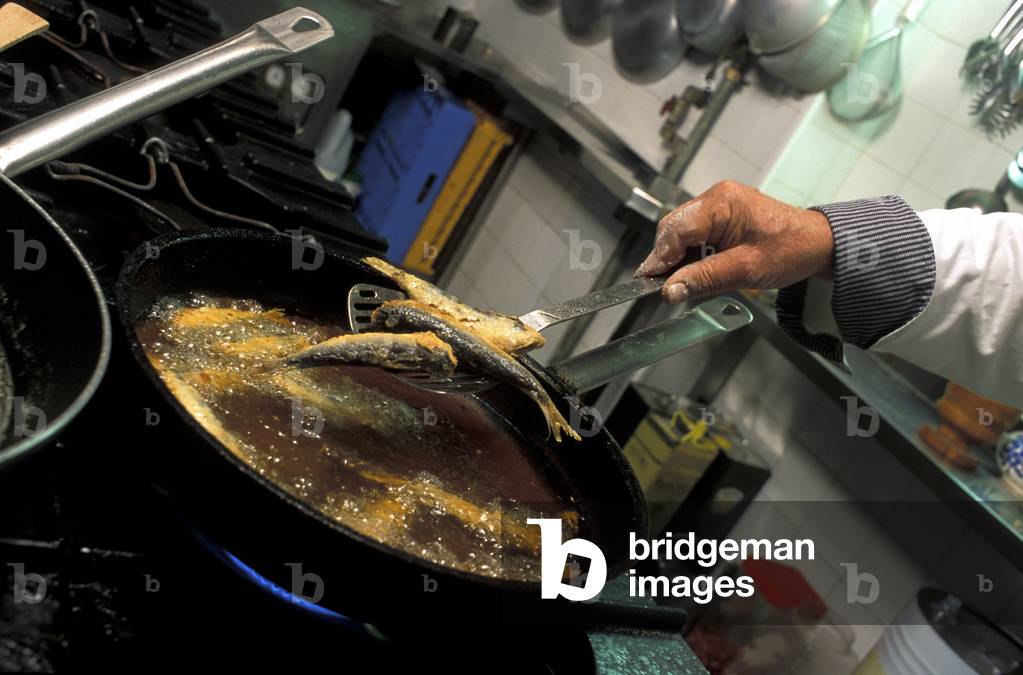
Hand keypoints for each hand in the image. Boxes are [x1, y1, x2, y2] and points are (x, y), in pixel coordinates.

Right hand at [635, 181, 833, 303]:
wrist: (819, 244)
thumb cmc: (791, 249)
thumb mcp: (747, 269)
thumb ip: (705, 278)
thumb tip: (670, 290)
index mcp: (722, 202)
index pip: (677, 229)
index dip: (660, 257)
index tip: (648, 282)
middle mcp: (715, 198)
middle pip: (673, 228)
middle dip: (665, 258)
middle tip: (660, 287)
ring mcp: (717, 206)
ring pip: (680, 233)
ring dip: (676, 258)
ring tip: (678, 282)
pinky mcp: (721, 217)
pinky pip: (694, 235)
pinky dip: (689, 255)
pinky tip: (693, 272)